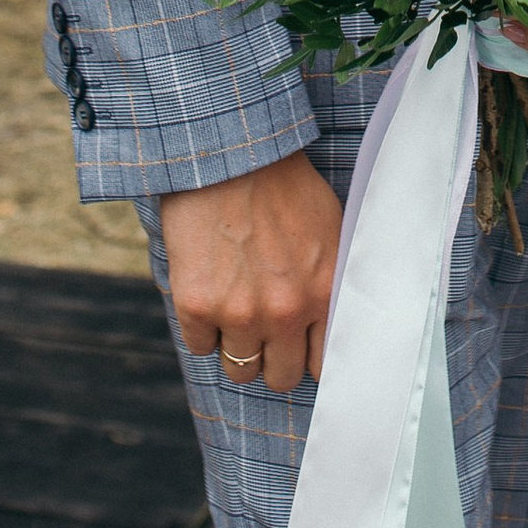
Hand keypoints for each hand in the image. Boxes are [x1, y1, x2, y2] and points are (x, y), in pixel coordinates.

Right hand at [159, 150, 342, 395]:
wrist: (228, 151)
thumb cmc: (282, 183)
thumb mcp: (328, 228)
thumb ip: (329, 281)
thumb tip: (331, 323)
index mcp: (322, 293)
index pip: (322, 365)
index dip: (307, 355)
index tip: (297, 346)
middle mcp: (284, 312)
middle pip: (280, 376)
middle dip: (272, 357)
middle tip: (262, 328)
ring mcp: (238, 312)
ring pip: (239, 370)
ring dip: (236, 346)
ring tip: (233, 308)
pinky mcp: (196, 305)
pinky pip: (200, 346)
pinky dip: (202, 327)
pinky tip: (207, 291)